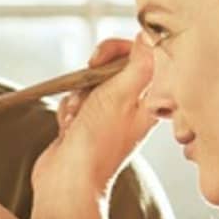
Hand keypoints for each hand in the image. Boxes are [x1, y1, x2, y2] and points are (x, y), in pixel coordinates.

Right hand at [33, 36, 157, 200]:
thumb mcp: (121, 95)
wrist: (69, 181)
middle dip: (93, 74)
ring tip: (78, 117)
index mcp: (149, 102)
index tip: (104, 55)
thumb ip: (139, 64)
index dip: (122, 49)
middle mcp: (131, 109)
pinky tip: (69, 128)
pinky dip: (68, 111)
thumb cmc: (98, 143)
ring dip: (78, 96)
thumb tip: (149, 36)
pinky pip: (75, 102)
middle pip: (113, 69)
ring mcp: (107, 118)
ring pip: (89, 85)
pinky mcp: (86, 126)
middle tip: (88, 77)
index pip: (143, 58)